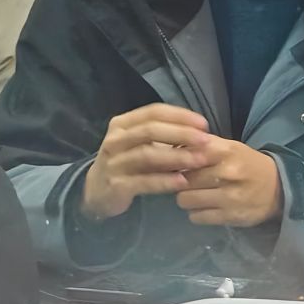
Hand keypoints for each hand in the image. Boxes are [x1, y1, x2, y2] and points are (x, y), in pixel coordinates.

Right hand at [80, 105, 212, 220]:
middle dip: (181, 133)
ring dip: (176, 156)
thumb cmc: (126, 163)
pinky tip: (182, 182)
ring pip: (147, 155)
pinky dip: (164, 181)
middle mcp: (116, 139)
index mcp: (123, 124)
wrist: (97, 192)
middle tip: (206, 141)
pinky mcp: (117, 185)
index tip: (204, 124)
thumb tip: (201, 133)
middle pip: (150, 130)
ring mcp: (114, 162)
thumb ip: (164, 137)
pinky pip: (144, 181)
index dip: (180, 116)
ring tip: (199, 161)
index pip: (153, 112)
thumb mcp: (140, 144)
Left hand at [176, 138, 281, 228]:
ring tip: (195, 195)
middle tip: (188, 183)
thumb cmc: (248, 164)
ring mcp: (229, 196)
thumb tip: (171, 148)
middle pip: (183, 179)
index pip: (187, 155)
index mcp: (226, 151)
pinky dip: (197, 213)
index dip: (177, 162)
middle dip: (181, 182)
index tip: (178, 165)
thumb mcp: (230, 147)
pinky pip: (197, 217)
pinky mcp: (230, 216)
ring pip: (186, 199)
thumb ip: (202, 146)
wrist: (279, 188)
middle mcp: (227, 172)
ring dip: (186, 199)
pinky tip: (205, 208)